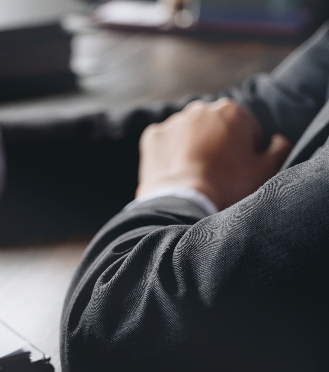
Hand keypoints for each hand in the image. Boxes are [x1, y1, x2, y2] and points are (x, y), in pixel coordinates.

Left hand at [137, 98, 291, 209]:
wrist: (183, 203)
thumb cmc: (228, 186)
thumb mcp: (266, 169)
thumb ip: (279, 148)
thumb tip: (277, 140)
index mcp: (232, 110)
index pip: (247, 129)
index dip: (247, 152)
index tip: (240, 170)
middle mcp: (200, 109)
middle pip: (216, 128)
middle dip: (218, 145)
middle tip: (217, 174)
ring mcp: (173, 121)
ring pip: (189, 134)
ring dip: (193, 147)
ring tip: (195, 175)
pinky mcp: (152, 137)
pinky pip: (164, 143)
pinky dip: (169, 155)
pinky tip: (176, 173)